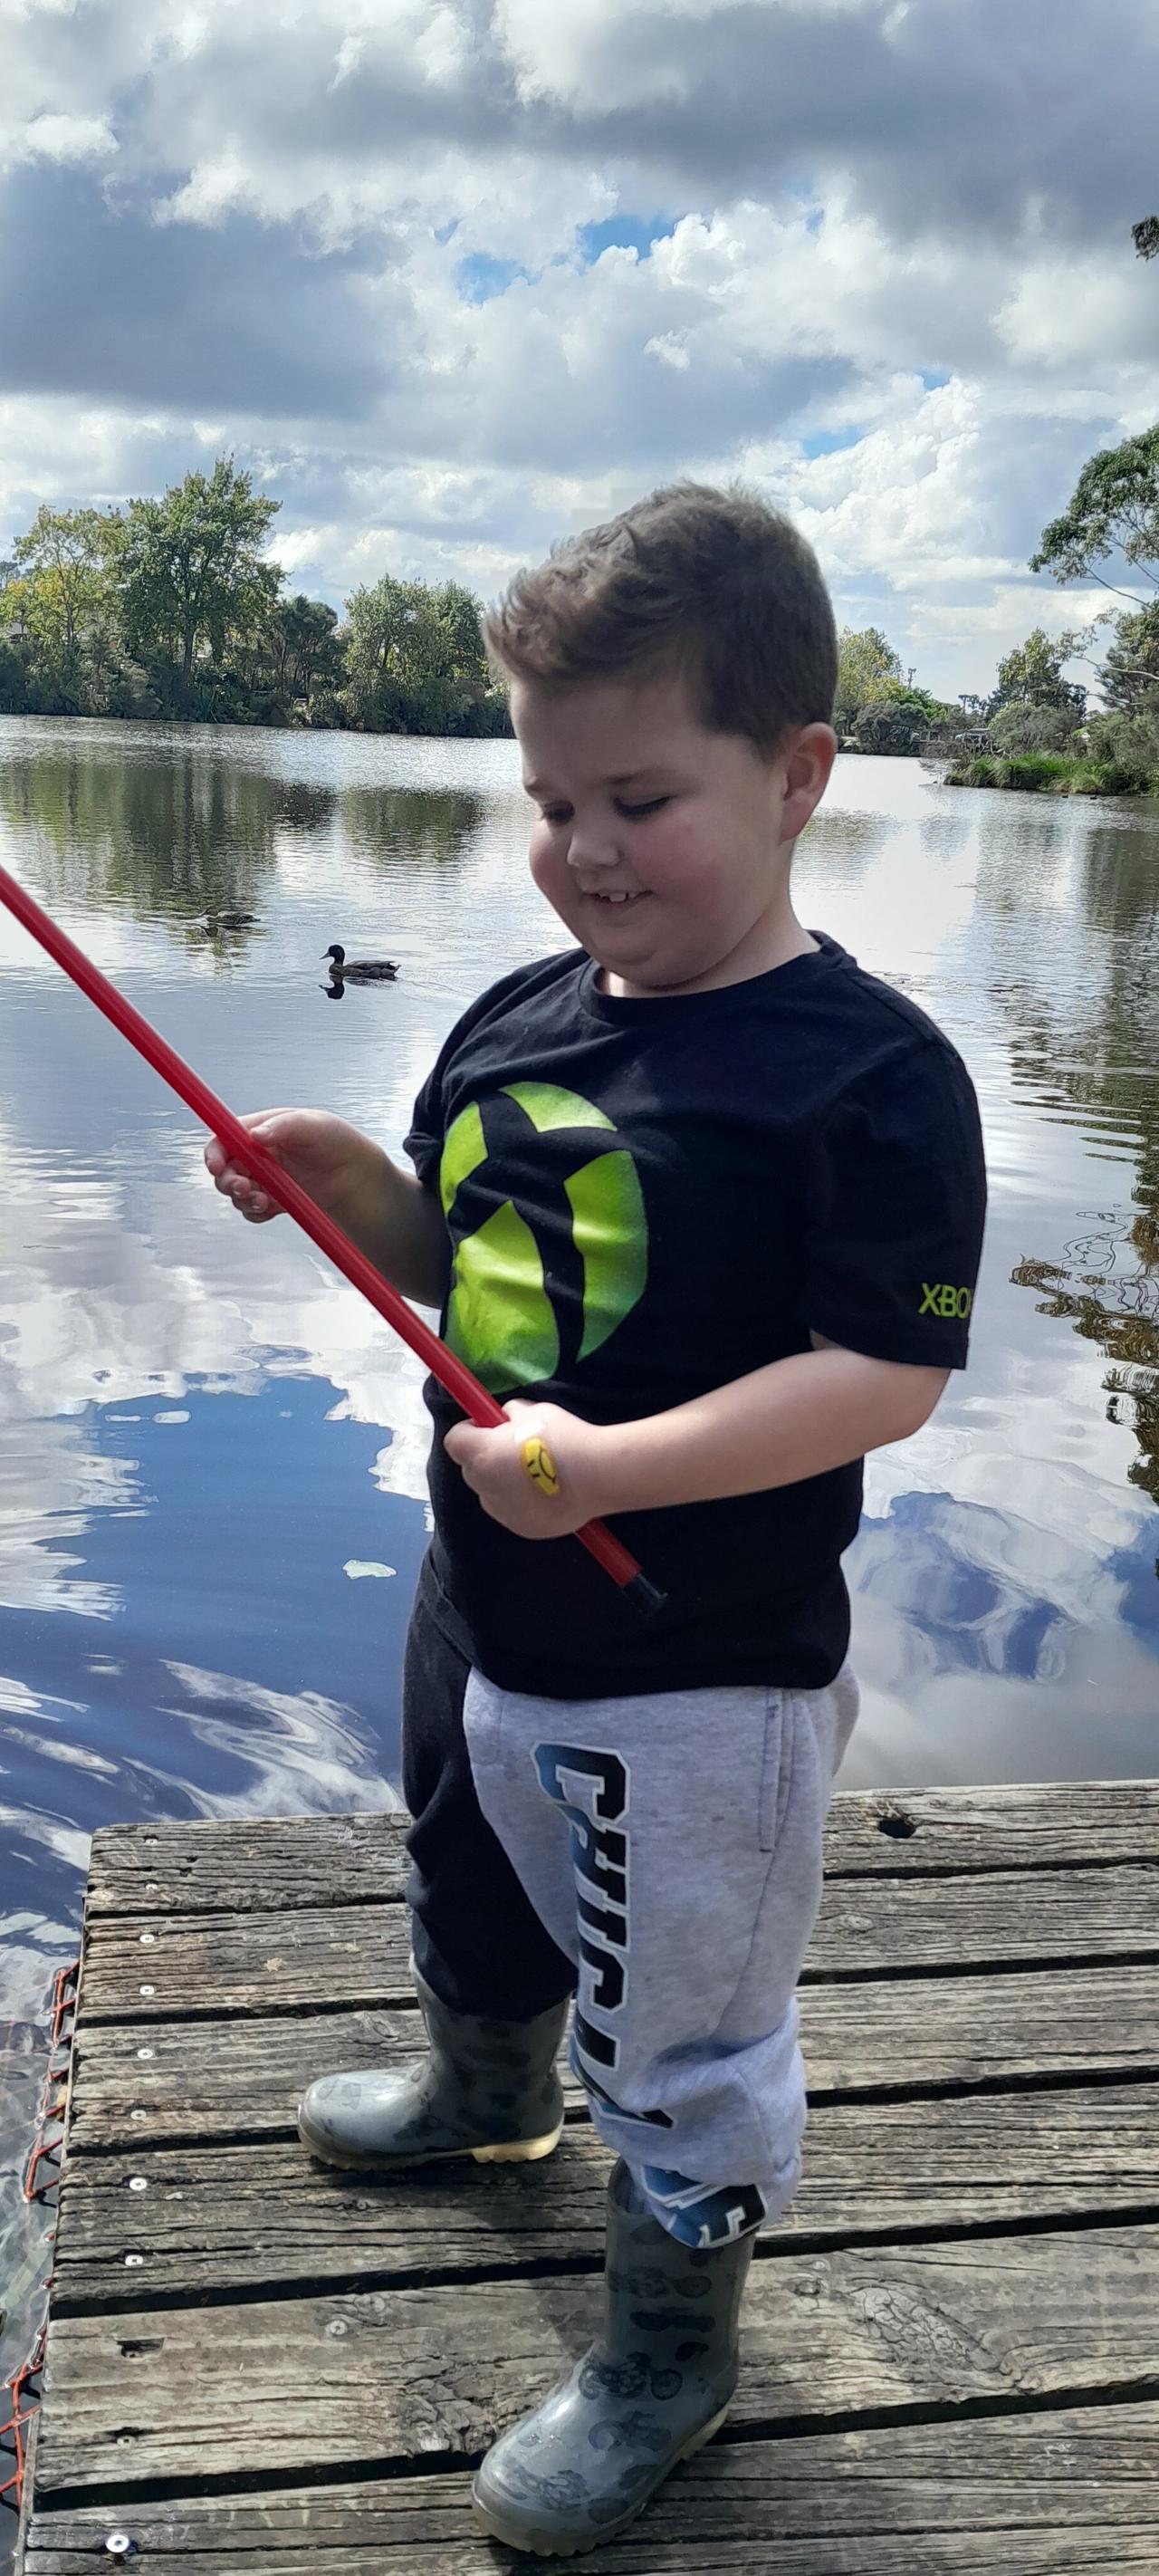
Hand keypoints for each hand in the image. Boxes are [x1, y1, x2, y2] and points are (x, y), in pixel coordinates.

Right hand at [203, 1108, 385, 1227]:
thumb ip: (283, 1126)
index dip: (214, 1153)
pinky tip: (271, 1208)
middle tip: (244, 1187)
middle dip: (227, 1181)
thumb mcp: (312, 1125)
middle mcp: (257, 1155)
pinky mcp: (272, 1201)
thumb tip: (255, 1135)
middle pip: (223, 1170)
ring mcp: (264, 1179)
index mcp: (260, 1131)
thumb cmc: (337, 1141)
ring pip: (235, 1193)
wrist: (357, 1176)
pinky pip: (252, 1211)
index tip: (216, 1167)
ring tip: (264, 1200)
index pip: (223, 1140)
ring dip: (242, 1199)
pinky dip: (255, 1212)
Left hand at [443, 1399, 609, 1538]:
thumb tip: (505, 1422)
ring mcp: (502, 1512)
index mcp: (480, 1454)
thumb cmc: (563, 1437)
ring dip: (503, 1482)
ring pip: (492, 1493)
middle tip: (516, 1449)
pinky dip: (522, 1503)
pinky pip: (512, 1511)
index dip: (470, 1431)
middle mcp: (483, 1486)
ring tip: (537, 1474)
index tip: (490, 1427)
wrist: (596, 1475)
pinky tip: (547, 1494)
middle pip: (472, 1468)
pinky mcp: (522, 1529)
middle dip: (487, 1458)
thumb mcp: (532, 1411)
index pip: (454, 1440)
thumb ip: (510, 1416)